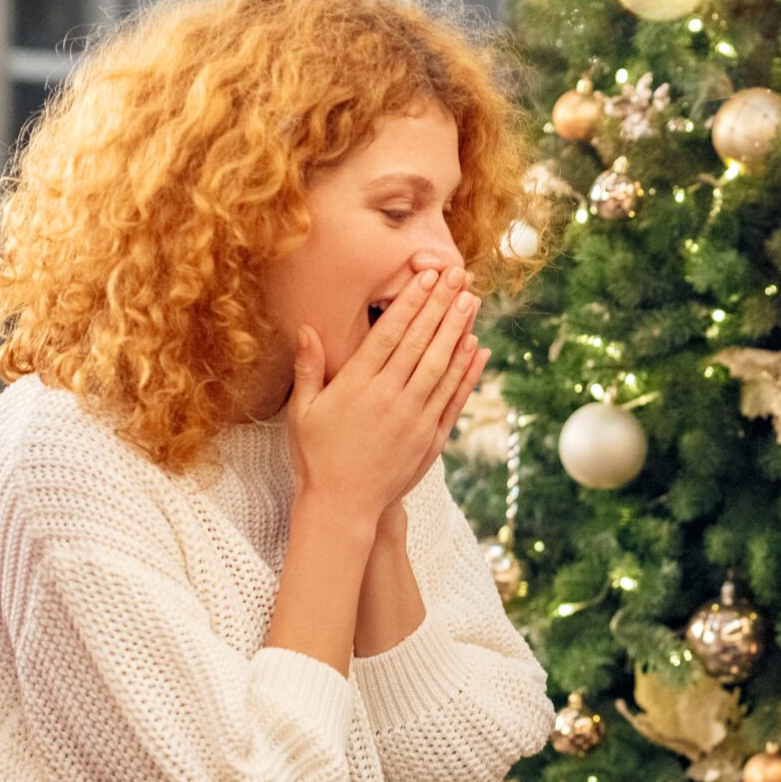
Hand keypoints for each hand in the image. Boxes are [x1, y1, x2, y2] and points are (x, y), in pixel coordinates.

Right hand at [285, 265, 483, 527]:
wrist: (343, 506)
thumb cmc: (317, 456)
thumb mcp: (303, 411)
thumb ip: (308, 368)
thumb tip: (305, 328)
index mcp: (356, 386)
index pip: (389, 334)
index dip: (410, 303)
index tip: (426, 277)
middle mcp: (389, 398)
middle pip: (420, 343)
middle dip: (440, 306)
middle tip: (457, 275)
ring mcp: (414, 418)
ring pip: (441, 366)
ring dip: (458, 331)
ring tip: (471, 301)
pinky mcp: (430, 438)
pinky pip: (453, 399)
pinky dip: (467, 373)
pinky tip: (478, 348)